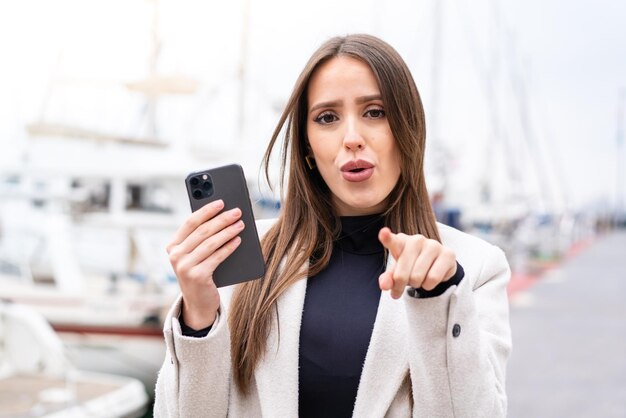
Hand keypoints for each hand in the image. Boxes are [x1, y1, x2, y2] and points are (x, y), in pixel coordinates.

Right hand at [166, 199, 244, 328]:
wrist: (199, 303)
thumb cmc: (200, 272)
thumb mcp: (196, 255)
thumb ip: (201, 238)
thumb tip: (223, 215)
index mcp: (173, 246)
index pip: (190, 222)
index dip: (207, 210)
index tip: (221, 201)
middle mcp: (175, 256)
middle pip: (202, 231)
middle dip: (222, 219)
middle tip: (237, 211)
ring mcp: (185, 267)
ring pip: (211, 243)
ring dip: (228, 231)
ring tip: (240, 224)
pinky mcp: (197, 276)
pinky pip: (217, 257)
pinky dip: (229, 247)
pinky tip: (238, 240)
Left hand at [378, 227, 456, 298]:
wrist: (435, 265)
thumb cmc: (411, 266)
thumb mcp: (397, 272)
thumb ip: (388, 278)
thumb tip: (384, 285)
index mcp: (400, 241)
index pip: (392, 241)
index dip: (387, 237)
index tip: (383, 233)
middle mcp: (416, 240)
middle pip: (402, 274)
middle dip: (401, 285)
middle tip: (404, 284)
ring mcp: (433, 245)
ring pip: (418, 277)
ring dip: (417, 284)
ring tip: (419, 278)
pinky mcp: (448, 254)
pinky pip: (433, 278)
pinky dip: (429, 285)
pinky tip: (430, 277)